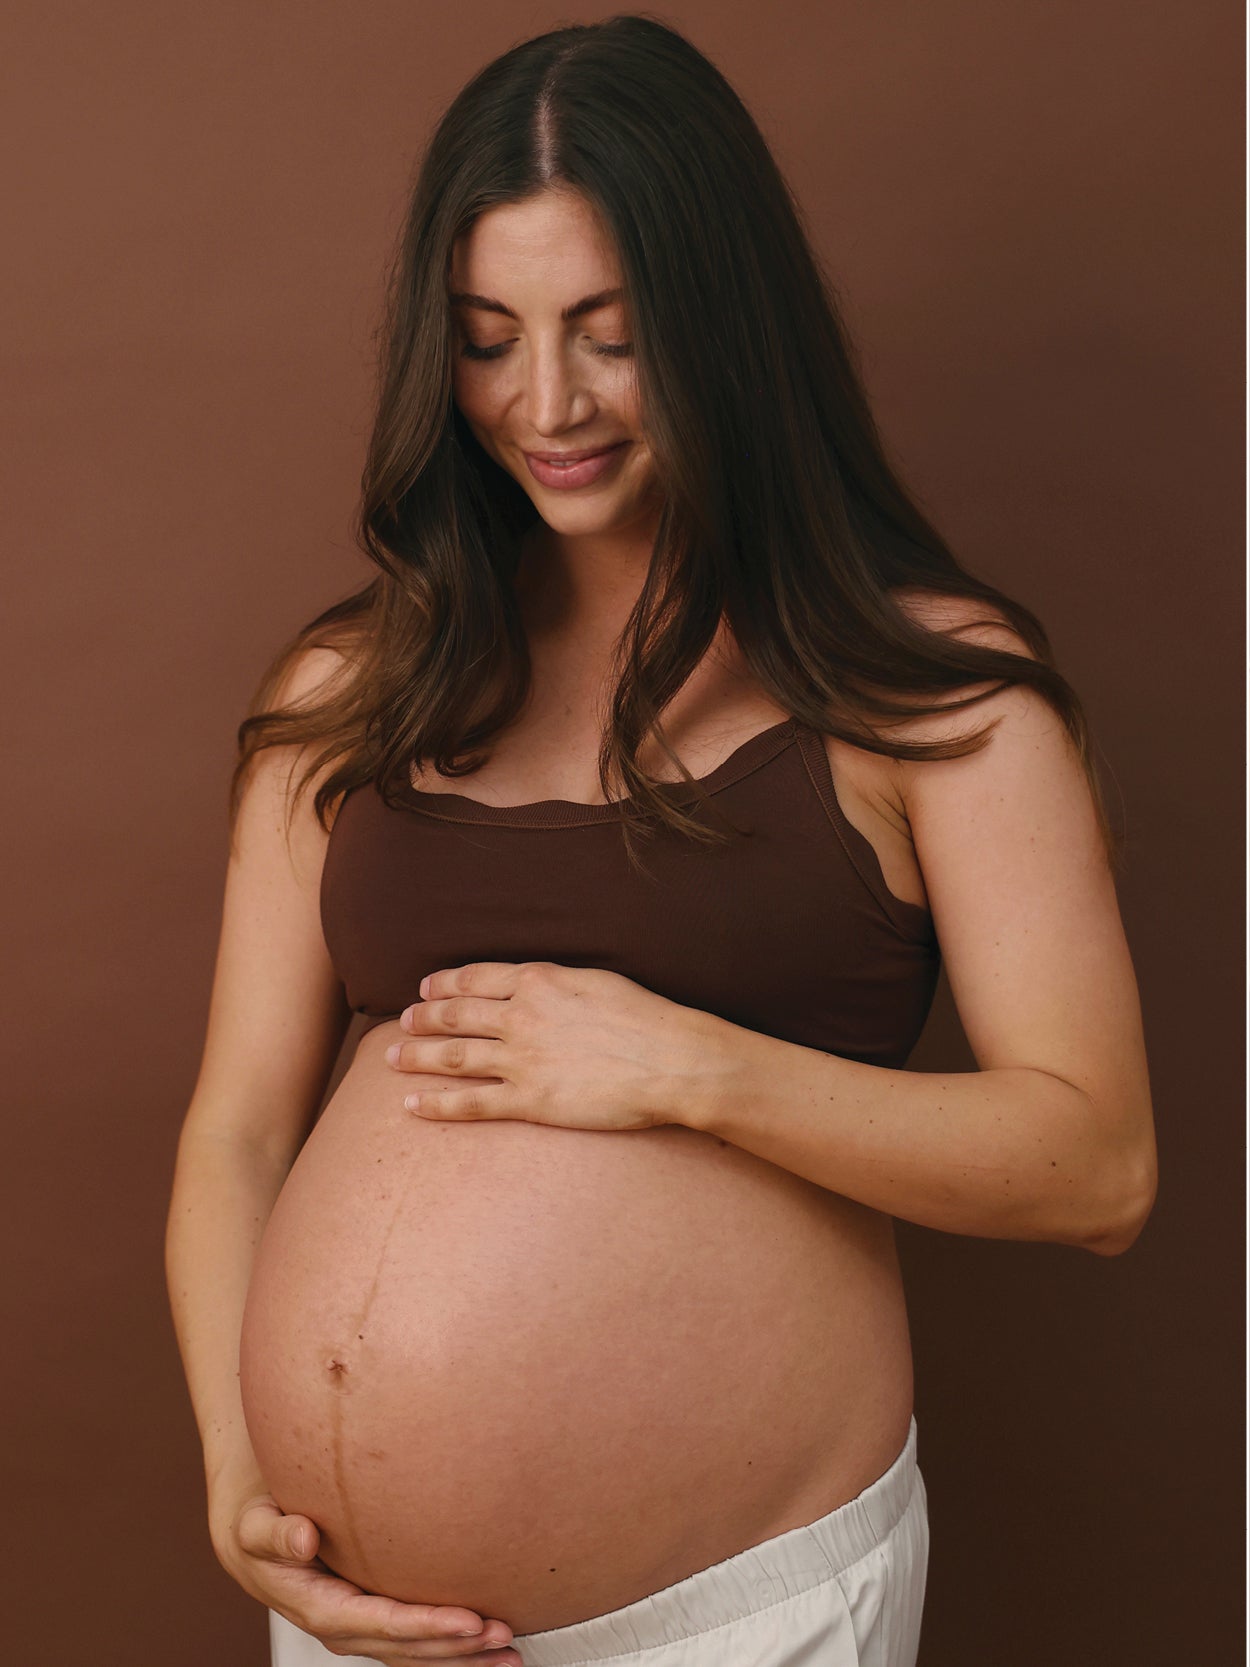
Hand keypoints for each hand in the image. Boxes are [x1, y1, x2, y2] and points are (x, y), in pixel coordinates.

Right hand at [211, 1489, 522, 1666]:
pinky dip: (450, 1648)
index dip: (427, 1627)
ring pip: (416, 1653)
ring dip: (462, 1657)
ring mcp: (359, 1627)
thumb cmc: (253, 1520)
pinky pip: (413, 1641)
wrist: (248, 1533)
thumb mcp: (253, 1524)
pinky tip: (486, 1646)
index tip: (470, 1621)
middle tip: (503, 1634)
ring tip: (510, 1653)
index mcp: (318, 1607)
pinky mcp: (371, 1617)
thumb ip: (274, 1533)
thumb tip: (303, 1538)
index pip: (382, 1624)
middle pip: (407, 1647)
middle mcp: (342, 1627)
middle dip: (457, 1648)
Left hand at [385, 961, 720, 1130]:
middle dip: (423, 1017)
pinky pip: (470, 1103)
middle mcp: (520, 1016)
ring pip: (451, 1057)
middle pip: (455, 1015)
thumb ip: (558, 982)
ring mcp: (521, 1059)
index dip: (445, 984)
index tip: (428, 988)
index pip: (475, 979)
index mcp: (538, 981)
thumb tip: (538, 985)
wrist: (670, 1060)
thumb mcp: (596, 980)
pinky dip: (435, 1105)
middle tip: (403, 1020)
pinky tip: (411, 1105)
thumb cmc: (646, 1018)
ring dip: (416, 1055)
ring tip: (391, 1056)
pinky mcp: (529, 1100)